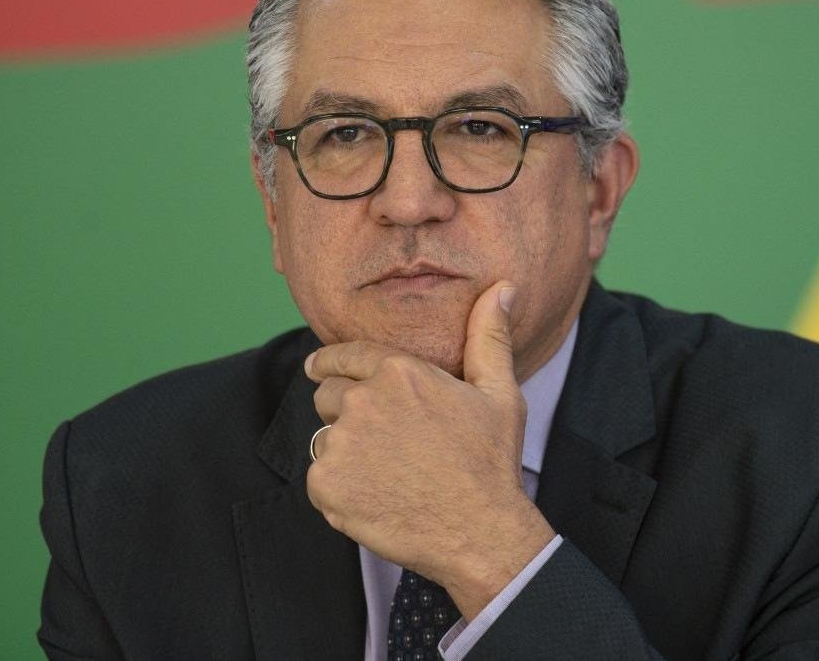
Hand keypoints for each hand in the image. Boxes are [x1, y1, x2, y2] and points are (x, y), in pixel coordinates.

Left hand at [305, 280, 555, 619]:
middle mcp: (363, 400)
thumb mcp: (499, 392)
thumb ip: (489, 336)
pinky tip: (375, 496)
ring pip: (324, 437)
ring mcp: (341, 443)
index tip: (317, 367)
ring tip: (385, 472)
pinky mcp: (326, 484)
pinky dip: (339, 487)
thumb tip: (502, 288)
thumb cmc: (490, 462)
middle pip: (327, 395)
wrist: (479, 532)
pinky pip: (319, 476)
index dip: (328, 361)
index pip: (344, 355)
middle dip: (345, 411)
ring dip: (344, 451)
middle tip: (381, 440)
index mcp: (399, 371)